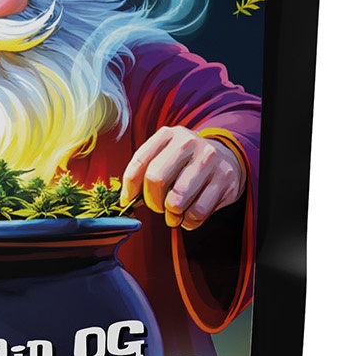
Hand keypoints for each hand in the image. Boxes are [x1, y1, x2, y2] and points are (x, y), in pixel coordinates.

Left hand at [121, 126, 245, 230]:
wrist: (227, 158)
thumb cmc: (187, 162)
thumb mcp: (166, 155)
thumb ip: (146, 171)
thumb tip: (127, 199)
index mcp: (168, 135)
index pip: (140, 161)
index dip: (130, 186)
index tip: (128, 200)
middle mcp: (188, 143)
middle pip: (156, 179)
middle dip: (153, 201)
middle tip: (158, 207)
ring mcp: (209, 159)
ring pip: (177, 200)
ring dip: (172, 215)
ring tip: (175, 213)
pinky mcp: (224, 178)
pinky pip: (198, 211)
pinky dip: (190, 221)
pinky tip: (190, 215)